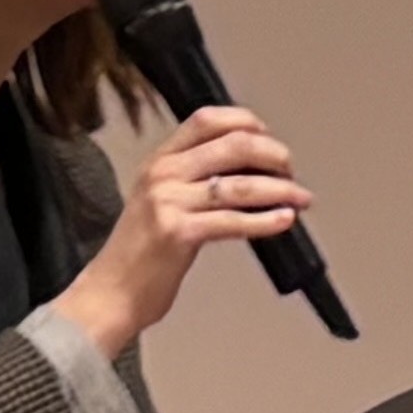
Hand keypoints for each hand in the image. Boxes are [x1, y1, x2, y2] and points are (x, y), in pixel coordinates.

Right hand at [55, 106, 305, 355]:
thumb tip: (252, 169)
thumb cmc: (141, 252)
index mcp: (160, 160)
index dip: (246, 122)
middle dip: (273, 155)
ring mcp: (169, 202)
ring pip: (240, 185)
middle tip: (291, 171)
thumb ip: (194, 178)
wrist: (111, 293)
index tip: (270, 138)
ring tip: (302, 199)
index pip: (208, 119)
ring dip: (280, 190)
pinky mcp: (179, 233)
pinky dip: (266, 220)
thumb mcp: (161, 200)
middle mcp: (163, 173)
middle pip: (233, 145)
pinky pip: (234, 221)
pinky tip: (285, 220)